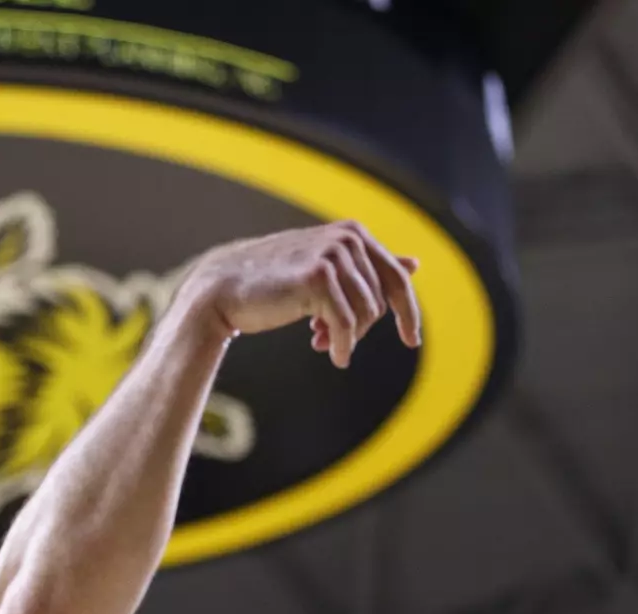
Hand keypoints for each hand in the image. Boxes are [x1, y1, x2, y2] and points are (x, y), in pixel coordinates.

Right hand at [183, 221, 421, 367]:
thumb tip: (415, 264)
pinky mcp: (317, 277)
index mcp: (353, 233)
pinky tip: (335, 356)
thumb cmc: (271, 282)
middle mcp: (347, 238)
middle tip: (331, 343)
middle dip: (362, 328)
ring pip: (366, 313)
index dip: (408, 312)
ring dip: (349, 338)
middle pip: (381, 299)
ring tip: (323, 344)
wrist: (222, 289)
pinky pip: (346, 324)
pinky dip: (344, 346)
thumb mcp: (324, 270)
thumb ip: (367, 267)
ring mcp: (333, 255)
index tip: (412, 341)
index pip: (396, 277)